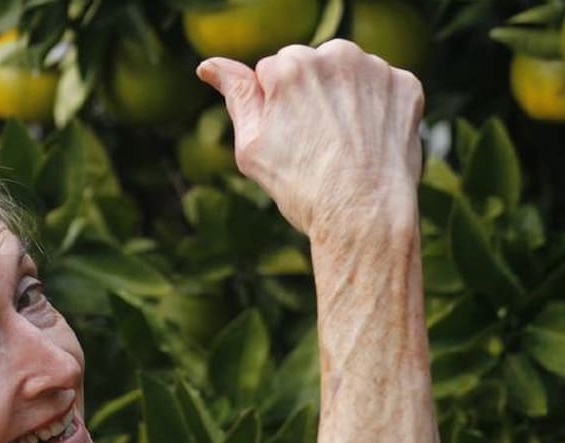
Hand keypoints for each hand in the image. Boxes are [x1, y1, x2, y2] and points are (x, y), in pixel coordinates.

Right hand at [197, 39, 423, 241]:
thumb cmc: (301, 186)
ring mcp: (376, 68)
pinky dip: (374, 108)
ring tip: (342, 143)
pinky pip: (381, 87)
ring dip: (341, 97)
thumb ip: (235, 96)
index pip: (269, 70)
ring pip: (346, 73)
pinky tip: (368, 140)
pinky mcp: (406, 85)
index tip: (286, 138)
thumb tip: (208, 66)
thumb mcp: (251, 146)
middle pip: (309, 65)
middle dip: (307, 95)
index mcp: (289, 65)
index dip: (272, 107)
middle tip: (313, 143)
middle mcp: (335, 54)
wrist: (364, 216)